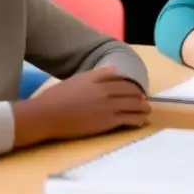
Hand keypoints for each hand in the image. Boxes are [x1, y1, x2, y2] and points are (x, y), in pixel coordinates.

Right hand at [12, 67, 149, 146]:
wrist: (47, 115)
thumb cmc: (58, 96)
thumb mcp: (79, 78)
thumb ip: (99, 74)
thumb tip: (115, 70)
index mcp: (100, 80)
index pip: (124, 81)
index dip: (133, 86)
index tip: (137, 90)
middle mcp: (108, 92)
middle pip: (132, 93)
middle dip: (140, 97)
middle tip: (144, 101)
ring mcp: (109, 107)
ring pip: (134, 106)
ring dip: (143, 108)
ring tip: (147, 111)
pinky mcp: (107, 122)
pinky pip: (129, 119)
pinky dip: (137, 120)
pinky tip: (140, 122)